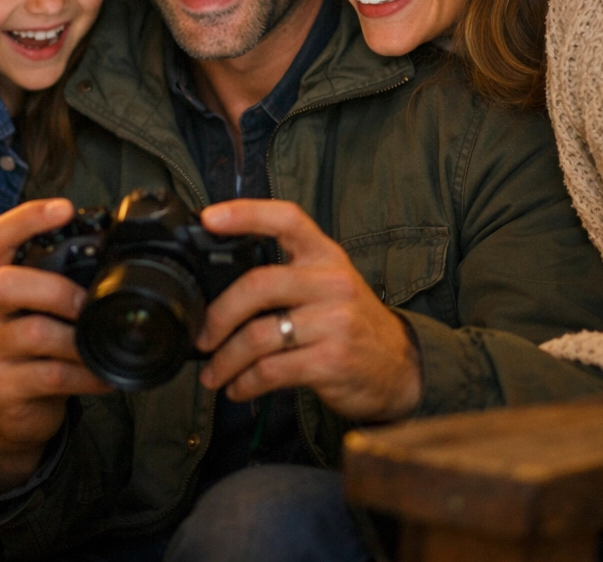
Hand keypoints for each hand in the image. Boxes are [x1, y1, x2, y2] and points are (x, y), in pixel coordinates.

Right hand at [0, 198, 111, 491]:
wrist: (8, 410)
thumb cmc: (30, 346)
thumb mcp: (35, 306)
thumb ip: (59, 279)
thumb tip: (114, 256)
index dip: (29, 218)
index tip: (64, 208)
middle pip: (5, 284)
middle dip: (57, 289)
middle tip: (88, 303)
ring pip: (32, 333)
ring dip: (78, 338)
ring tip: (103, 342)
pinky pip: (50, 376)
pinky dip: (86, 374)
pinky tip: (104, 374)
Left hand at [196, 199, 421, 421]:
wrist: (401, 367)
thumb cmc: (350, 321)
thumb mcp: (327, 284)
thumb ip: (284, 275)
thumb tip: (217, 287)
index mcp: (324, 254)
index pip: (286, 219)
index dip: (245, 213)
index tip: (208, 218)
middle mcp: (331, 282)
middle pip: (258, 285)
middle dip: (218, 315)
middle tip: (201, 337)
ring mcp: (334, 321)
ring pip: (258, 335)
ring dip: (225, 360)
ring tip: (213, 374)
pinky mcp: (331, 361)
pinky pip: (271, 370)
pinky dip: (245, 383)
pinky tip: (237, 388)